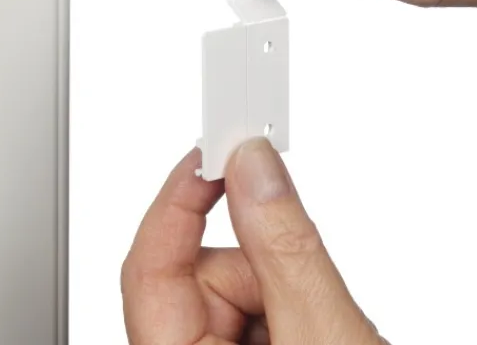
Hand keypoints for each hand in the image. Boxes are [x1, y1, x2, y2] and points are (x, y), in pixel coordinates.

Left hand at [121, 140, 383, 344]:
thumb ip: (288, 249)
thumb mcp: (327, 338)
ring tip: (322, 330)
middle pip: (200, 277)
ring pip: (233, 289)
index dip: (178, 200)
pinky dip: (288, 305)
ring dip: (282, 290)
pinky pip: (252, 308)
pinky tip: (315, 334)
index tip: (217, 151)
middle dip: (259, 265)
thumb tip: (257, 171)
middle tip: (307, 288)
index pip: (149, 269)